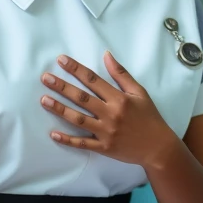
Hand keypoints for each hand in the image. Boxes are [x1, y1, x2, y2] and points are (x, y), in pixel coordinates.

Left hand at [40, 51, 175, 166]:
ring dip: (60, 109)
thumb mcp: (139, 92)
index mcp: (119, 99)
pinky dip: (68, 140)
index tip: (61, 60)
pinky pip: (82, 144)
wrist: (158, 147)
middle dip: (62, 87)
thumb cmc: (149, 117)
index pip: (93, 80)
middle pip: (82, 98)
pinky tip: (53, 134)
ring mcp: (105, 132)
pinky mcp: (103, 147)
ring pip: (78, 119)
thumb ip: (121, 74)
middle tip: (45, 78)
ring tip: (44, 100)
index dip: (76, 69)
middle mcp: (110, 114)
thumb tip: (106, 55)